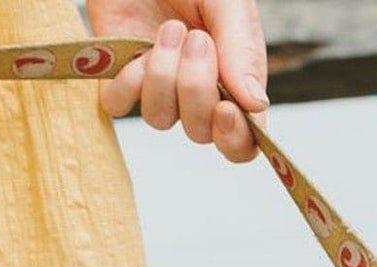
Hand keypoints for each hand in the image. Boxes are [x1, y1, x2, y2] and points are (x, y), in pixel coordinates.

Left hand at [87, 0, 266, 162]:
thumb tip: (257, 106)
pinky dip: (127, 82)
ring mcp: (158, 87)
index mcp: (234, 85)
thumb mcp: (228, 4)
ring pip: (160, 118)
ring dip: (163, 76)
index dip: (235, 140)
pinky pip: (119, 105)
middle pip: (199, 132)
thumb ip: (242, 51)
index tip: (226, 110)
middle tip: (196, 37)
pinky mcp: (120, 74)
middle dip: (196, 89)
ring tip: (170, 29)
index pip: (241, 142)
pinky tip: (136, 49)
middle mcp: (197, 95)